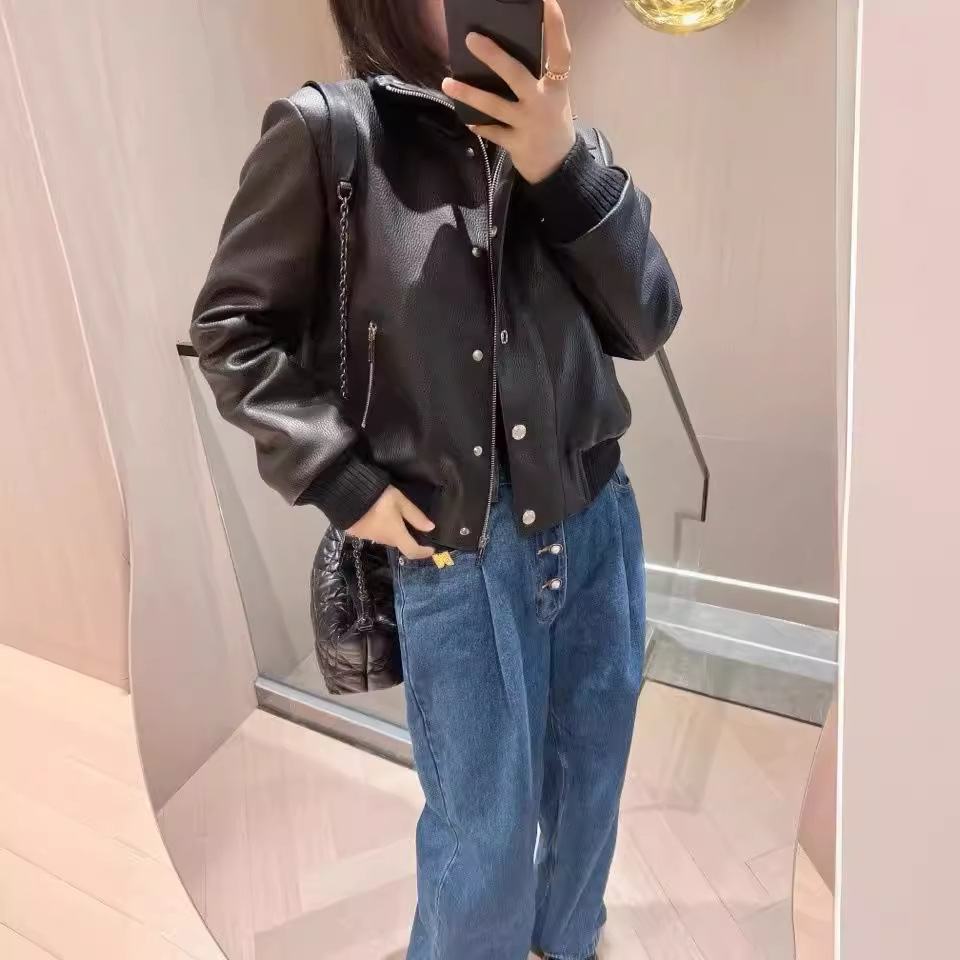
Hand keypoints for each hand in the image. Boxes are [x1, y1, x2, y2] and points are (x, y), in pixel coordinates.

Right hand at [347, 486, 435, 559]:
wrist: (346, 494)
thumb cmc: (378, 497)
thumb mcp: (400, 501)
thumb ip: (415, 516)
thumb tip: (430, 528)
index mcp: (395, 534)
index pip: (412, 551)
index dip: (423, 553)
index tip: (431, 550)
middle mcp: (382, 540)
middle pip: (398, 543)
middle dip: (407, 538)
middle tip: (412, 527)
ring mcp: (367, 537)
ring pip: (384, 538)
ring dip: (391, 532)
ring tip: (393, 518)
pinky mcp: (355, 533)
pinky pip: (372, 534)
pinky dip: (378, 528)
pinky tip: (376, 517)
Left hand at [441, 0, 575, 184]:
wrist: (560, 167)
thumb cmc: (552, 123)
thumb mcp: (552, 98)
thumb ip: (536, 78)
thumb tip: (500, 55)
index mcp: (557, 86)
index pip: (560, 52)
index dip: (555, 26)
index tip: (547, 1)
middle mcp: (543, 102)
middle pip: (516, 75)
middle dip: (493, 56)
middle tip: (471, 38)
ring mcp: (528, 124)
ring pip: (495, 106)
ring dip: (469, 94)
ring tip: (447, 83)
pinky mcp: (517, 145)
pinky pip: (492, 131)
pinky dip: (478, 125)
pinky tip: (465, 118)